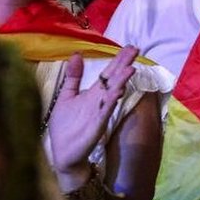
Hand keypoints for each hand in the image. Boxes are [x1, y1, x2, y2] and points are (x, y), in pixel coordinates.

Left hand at [49, 47, 137, 190]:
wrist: (64, 153)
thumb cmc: (66, 126)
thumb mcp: (66, 97)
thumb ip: (73, 77)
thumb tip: (76, 54)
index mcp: (93, 92)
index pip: (108, 73)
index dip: (118, 60)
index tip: (130, 46)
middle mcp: (99, 99)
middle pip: (114, 79)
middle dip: (124, 65)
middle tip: (135, 50)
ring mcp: (99, 111)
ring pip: (113, 93)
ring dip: (121, 82)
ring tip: (131, 69)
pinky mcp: (97, 124)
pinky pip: (105, 111)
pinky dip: (111, 102)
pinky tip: (117, 92)